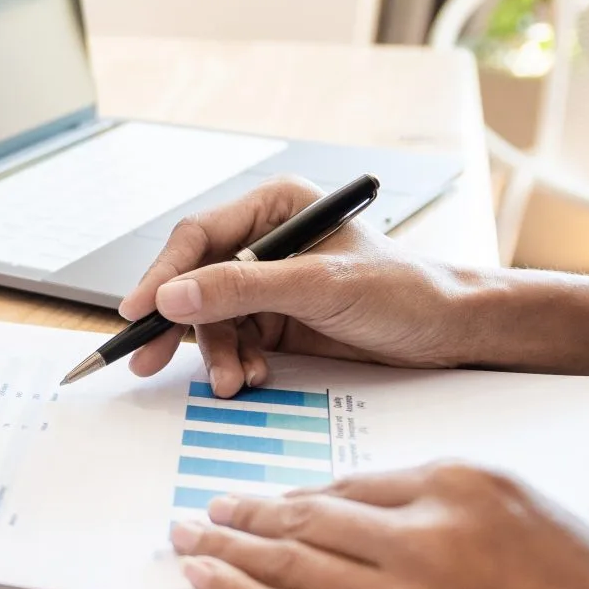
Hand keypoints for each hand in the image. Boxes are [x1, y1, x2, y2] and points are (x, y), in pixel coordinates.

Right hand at [119, 176, 489, 396]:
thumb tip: (172, 298)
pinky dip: (234, 363)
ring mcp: (267, 283)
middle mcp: (263, 241)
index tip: (138, 311)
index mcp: (274, 207)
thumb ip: (241, 288)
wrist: (451, 333)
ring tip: (230, 380)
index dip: (162, 275)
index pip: (198, 237)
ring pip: (210, 319)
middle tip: (148, 359)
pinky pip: (233, 341)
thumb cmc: (403, 291)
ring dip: (214, 353)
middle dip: (179, 325)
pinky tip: (249, 376)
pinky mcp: (275, 320)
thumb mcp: (318, 286)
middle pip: (195, 281)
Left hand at [170, 464, 588, 588]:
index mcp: (470, 485)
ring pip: (289, 561)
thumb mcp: (550, 527)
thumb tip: (402, 531)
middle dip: (249, 513)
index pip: (359, 482)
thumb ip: (471, 519)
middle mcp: (427, 530)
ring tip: (188, 540)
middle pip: (311, 515)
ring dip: (226, 549)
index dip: (304, 495)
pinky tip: (203, 583)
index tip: (272, 499)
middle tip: (206, 509)